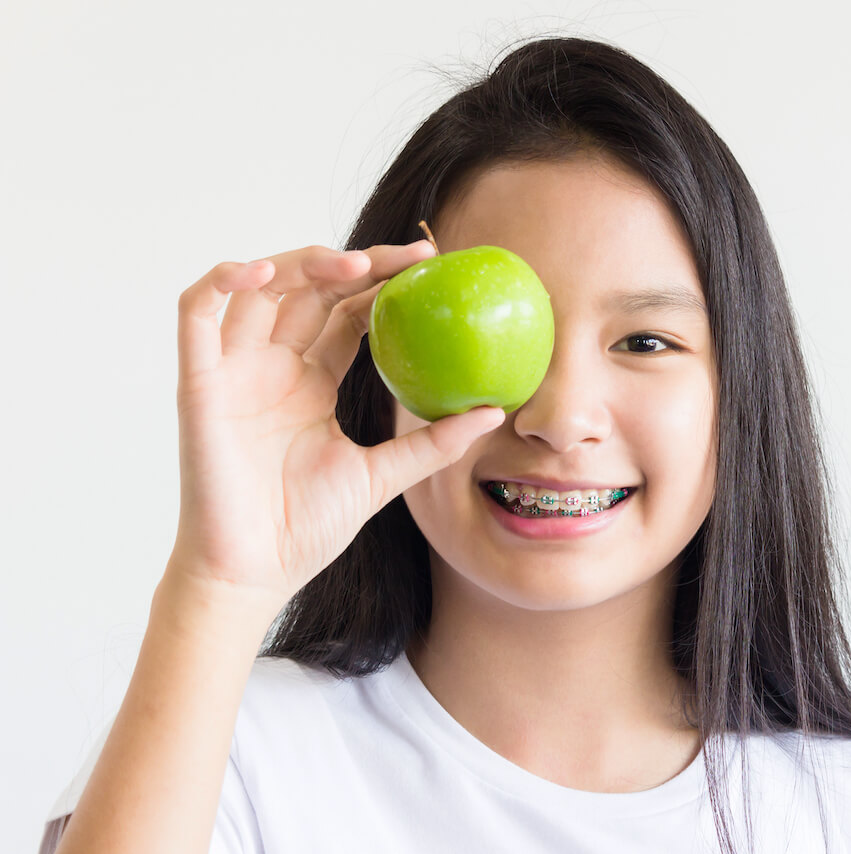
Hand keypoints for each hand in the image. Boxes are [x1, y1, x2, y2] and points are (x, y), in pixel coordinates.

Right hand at [165, 242, 503, 610]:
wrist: (253, 573)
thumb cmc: (307, 529)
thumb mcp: (384, 476)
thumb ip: (433, 443)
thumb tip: (495, 412)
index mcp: (312, 382)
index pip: (348, 313)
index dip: (384, 284)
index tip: (432, 268)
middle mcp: (273, 366)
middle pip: (310, 289)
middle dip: (356, 262)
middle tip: (411, 258)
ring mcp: (235, 369)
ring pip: (257, 287)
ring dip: (300, 261)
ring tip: (352, 264)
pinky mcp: (199, 381)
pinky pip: (196, 311)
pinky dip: (222, 279)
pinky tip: (263, 272)